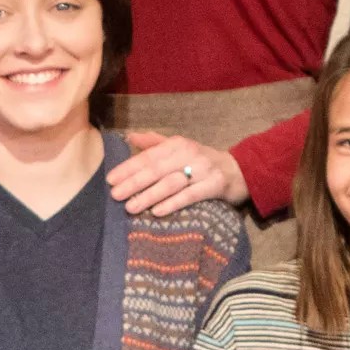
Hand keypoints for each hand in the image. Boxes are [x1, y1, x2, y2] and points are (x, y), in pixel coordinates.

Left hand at [107, 131, 245, 215]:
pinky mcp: (215, 185)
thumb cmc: (203, 161)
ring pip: (171, 183)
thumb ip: (155, 144)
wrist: (240, 171)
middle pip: (156, 170)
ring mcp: (203, 169)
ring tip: (131, 207)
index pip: (148, 156)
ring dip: (149, 195)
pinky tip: (157, 212)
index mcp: (177, 144)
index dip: (128, 168)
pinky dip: (173, 203)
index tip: (110, 180)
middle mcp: (189, 154)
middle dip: (133, 183)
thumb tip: (129, 137)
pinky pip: (190, 196)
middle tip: (115, 195)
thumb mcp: (180, 148)